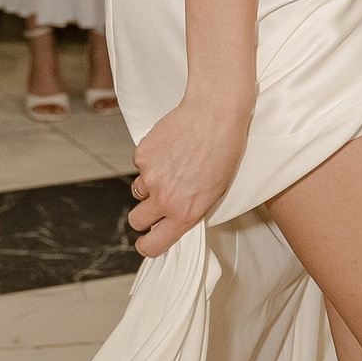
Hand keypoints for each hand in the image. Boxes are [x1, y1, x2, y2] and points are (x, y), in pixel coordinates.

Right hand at [128, 90, 251, 254]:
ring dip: (148, 185)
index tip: (147, 242)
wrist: (215, 115)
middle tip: (156, 203)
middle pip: (137, 220)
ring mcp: (150, 177)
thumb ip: (191, 209)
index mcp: (185, 213)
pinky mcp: (142, 155)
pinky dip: (151, 159)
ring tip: (171, 167)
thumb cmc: (224, 150)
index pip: (153, 245)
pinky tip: (170, 148)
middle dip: (143, 215)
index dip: (147, 245)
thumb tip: (177, 219)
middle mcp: (164, 198)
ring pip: (138, 190)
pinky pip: (140, 165)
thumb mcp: (216, 192)